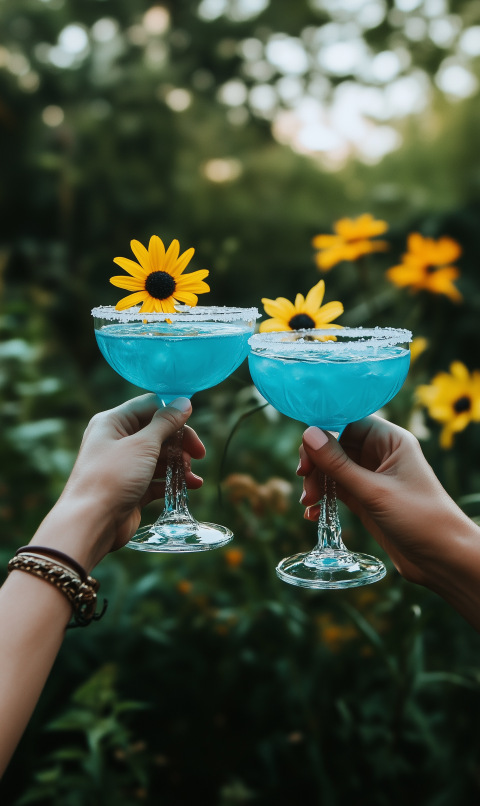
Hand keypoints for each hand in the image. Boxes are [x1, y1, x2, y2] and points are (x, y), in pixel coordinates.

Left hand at [30, 395, 204, 570]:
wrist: (90, 524)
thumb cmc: (112, 478)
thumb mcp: (142, 445)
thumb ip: (166, 422)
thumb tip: (184, 402)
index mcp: (113, 422)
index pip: (150, 407)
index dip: (173, 415)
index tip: (192, 430)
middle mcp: (116, 440)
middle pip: (157, 432)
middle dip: (180, 443)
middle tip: (199, 455)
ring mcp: (124, 466)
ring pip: (159, 457)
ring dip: (179, 464)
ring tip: (190, 476)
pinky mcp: (130, 488)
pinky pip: (156, 479)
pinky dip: (173, 481)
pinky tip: (191, 486)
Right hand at [297, 415, 478, 587]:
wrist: (442, 559)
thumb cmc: (420, 518)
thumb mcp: (374, 491)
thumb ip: (338, 464)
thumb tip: (308, 433)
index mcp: (391, 440)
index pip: (348, 422)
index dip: (324, 432)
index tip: (306, 453)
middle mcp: (381, 454)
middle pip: (336, 445)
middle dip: (317, 462)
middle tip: (306, 481)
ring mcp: (372, 477)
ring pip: (333, 469)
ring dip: (317, 482)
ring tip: (309, 502)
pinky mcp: (366, 499)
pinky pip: (337, 490)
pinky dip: (324, 498)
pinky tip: (313, 514)